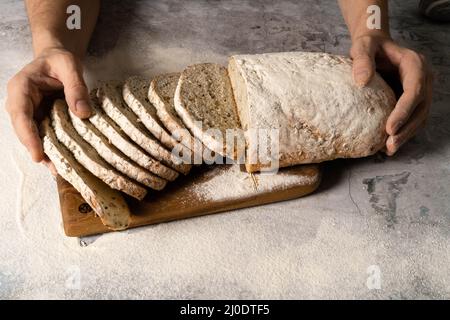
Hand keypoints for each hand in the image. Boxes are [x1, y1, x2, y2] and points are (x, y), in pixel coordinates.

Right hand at [5, 47, 91, 172]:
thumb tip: (83, 113)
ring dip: (46, 153)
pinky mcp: (41, 119)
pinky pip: (45, 135)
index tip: (37, 155)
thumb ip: (76, 87)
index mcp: (21, 88)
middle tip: (55, 169)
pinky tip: (65, 161)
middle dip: (38, 150)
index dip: (28, 136)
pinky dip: (54, 147)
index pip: (20, 115)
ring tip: (61, 171)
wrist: (57, 59)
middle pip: (25, 131)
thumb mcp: (70, 65)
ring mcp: (30, 113)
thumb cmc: (60, 59)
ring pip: (34, 137)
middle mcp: (21, 103)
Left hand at [349, 34, 432, 154]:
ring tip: (388, 150)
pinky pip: (412, 118)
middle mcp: (423, 78)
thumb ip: (362, 60)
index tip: (389, 128)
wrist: (375, 45)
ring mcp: (421, 90)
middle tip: (389, 146)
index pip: (415, 91)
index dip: (404, 111)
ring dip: (406, 135)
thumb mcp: (363, 47)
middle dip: (406, 129)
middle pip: (421, 108)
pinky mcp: (414, 100)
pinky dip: (403, 132)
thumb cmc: (369, 45)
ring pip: (419, 117)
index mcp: (415, 64)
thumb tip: (361, 82)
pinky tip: (388, 145)